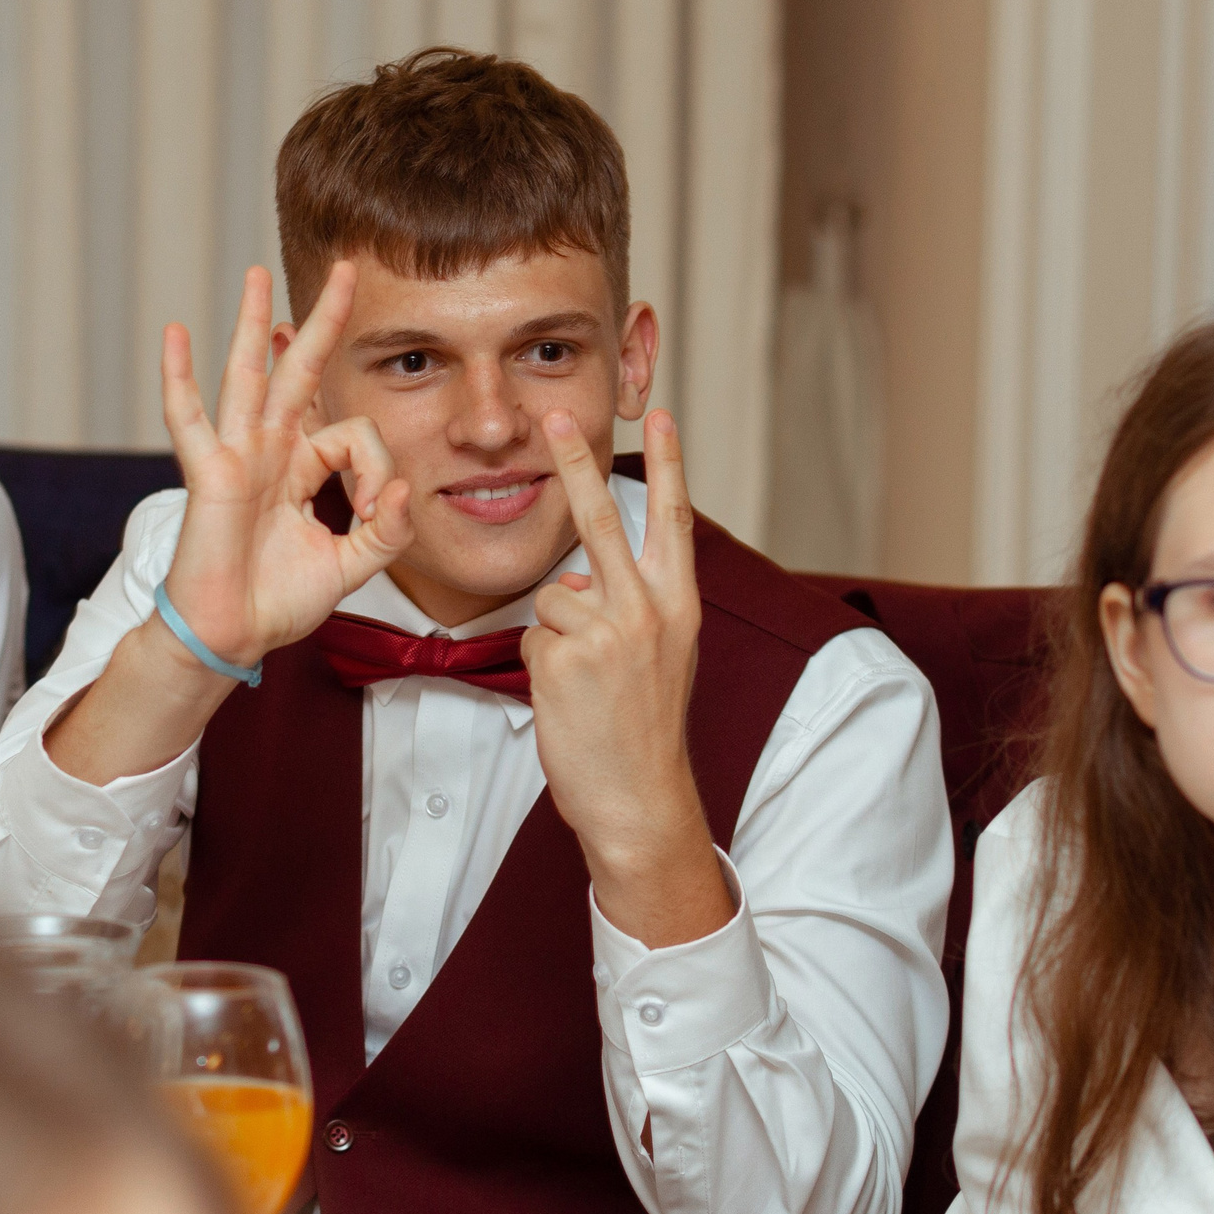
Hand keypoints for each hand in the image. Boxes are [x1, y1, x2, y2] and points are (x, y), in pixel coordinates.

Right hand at [157, 261, 412, 668]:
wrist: (231, 635)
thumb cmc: (279, 602)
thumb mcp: (352, 566)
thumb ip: (387, 531)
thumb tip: (404, 489)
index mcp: (303, 467)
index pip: (352, 434)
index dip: (376, 469)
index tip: (375, 511)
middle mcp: (270, 450)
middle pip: (299, 370)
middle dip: (321, 320)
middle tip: (345, 270)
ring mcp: (236, 456)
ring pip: (248, 375)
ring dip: (252, 322)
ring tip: (256, 274)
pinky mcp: (208, 473)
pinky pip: (189, 417)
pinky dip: (178, 376)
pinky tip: (175, 333)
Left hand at [522, 409, 731, 947]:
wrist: (639, 799)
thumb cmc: (643, 732)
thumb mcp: (663, 658)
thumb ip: (631, 608)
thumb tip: (580, 581)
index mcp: (680, 605)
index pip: (672, 520)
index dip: (669, 464)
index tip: (661, 414)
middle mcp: (649, 609)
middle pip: (599, 519)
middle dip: (575, 462)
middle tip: (555, 417)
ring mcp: (608, 629)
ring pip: (553, 596)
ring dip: (555, 636)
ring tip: (585, 685)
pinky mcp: (567, 655)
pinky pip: (533, 636)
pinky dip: (540, 667)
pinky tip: (568, 700)